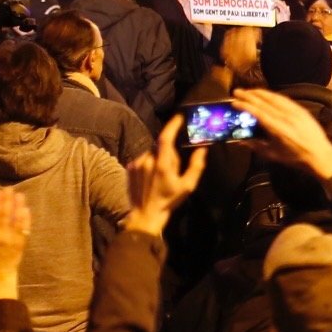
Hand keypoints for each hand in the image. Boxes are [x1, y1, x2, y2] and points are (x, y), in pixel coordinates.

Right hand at [0, 188, 33, 303]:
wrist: (0, 276)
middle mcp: (3, 237)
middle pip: (6, 215)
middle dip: (7, 200)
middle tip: (9, 188)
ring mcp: (14, 240)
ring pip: (17, 220)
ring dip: (19, 206)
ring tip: (19, 195)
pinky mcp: (22, 243)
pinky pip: (25, 229)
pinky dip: (26, 219)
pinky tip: (26, 209)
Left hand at [124, 118, 209, 237]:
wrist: (145, 214)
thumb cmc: (169, 201)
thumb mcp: (187, 186)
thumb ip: (196, 166)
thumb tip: (202, 150)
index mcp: (162, 164)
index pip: (166, 138)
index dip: (172, 125)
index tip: (179, 117)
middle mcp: (148, 160)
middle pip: (160, 147)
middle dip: (168, 152)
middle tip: (173, 168)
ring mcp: (137, 163)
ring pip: (151, 152)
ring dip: (158, 158)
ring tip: (160, 176)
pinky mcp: (130, 167)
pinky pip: (143, 158)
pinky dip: (149, 163)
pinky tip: (151, 177)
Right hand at [240, 88, 331, 180]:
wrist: (320, 154)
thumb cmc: (295, 158)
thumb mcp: (274, 155)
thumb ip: (256, 146)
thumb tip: (239, 141)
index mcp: (278, 129)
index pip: (258, 113)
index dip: (245, 105)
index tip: (234, 101)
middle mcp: (286, 117)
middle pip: (264, 102)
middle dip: (249, 95)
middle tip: (237, 91)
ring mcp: (295, 112)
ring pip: (275, 98)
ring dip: (260, 93)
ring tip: (249, 91)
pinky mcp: (302, 110)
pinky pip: (285, 99)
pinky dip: (274, 95)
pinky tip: (267, 94)